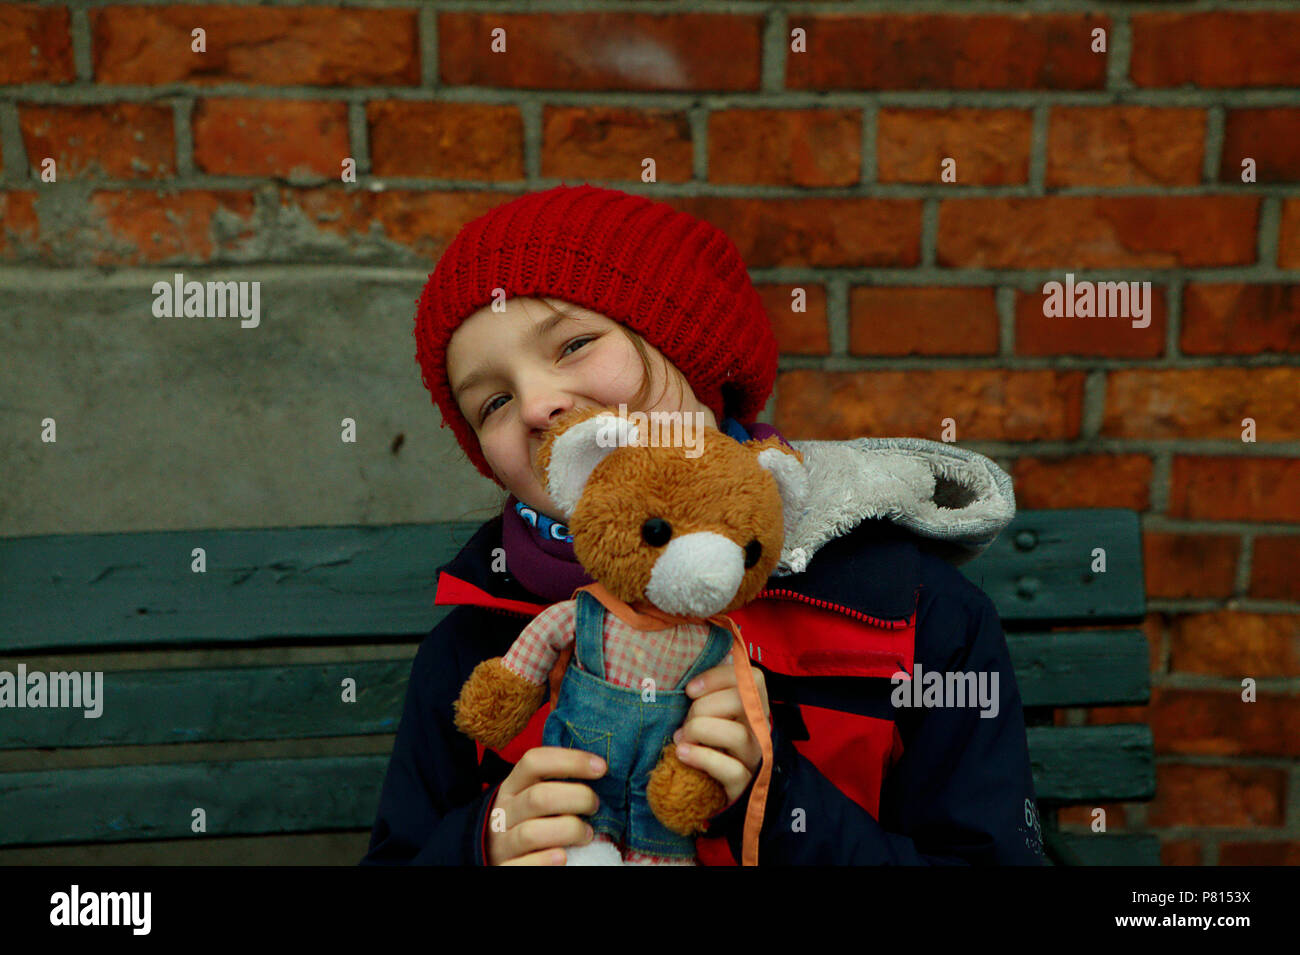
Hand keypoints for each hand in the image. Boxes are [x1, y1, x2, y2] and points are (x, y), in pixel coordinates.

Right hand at [485, 747, 604, 865]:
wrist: (495, 852)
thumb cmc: (528, 820)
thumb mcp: (532, 796)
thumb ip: (557, 785)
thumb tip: (599, 772)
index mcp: (513, 786)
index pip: (535, 761)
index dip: (571, 760)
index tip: (601, 767)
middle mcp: (504, 811)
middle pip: (538, 797)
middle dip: (577, 798)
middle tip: (594, 806)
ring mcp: (502, 842)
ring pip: (532, 833)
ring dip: (568, 831)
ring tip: (587, 834)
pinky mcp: (504, 867)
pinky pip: (523, 865)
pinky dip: (545, 861)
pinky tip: (563, 857)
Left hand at [673, 660, 770, 804]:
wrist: (710, 790)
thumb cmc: (707, 743)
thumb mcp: (710, 713)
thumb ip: (707, 692)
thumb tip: (689, 665)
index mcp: (753, 707)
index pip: (752, 677)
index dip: (718, 676)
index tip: (690, 689)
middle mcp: (759, 730)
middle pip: (740, 702)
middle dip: (702, 707)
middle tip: (686, 721)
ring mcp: (755, 758)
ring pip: (736, 734)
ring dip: (699, 731)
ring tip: (681, 739)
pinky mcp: (744, 785)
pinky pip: (731, 769)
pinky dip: (701, 758)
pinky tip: (682, 754)